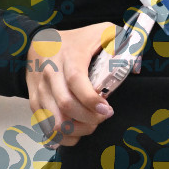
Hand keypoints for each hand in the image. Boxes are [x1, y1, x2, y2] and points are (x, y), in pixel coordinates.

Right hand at [25, 23, 137, 147]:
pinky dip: (62, 136)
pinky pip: (45, 126)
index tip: (107, 109)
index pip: (76, 81)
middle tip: (103, 117)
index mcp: (69, 57)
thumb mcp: (101, 32)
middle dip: (89, 119)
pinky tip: (76, 131)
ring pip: (54, 120)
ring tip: (90, 125)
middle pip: (66, 105)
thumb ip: (121, 43)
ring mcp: (41, 89)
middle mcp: (51, 73)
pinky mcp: (34, 101)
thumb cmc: (75, 40)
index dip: (91, 100)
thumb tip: (134, 68)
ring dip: (76, 130)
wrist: (39, 43)